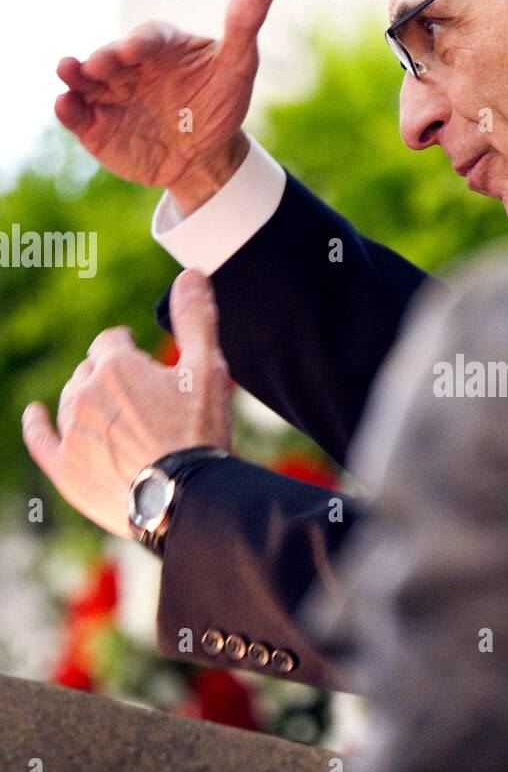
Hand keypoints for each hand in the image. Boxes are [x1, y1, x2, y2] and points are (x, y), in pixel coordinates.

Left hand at [22, 270, 232, 537]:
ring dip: (88, 403)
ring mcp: (71, 431)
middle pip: (90, 371)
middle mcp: (85, 393)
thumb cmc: (199, 433)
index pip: (112, 342)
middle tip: (140, 400)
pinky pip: (40, 439)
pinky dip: (36, 425)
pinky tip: (34, 415)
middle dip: (109, 378)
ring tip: (117, 420)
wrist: (185, 499)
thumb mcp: (209, 370)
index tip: (142, 363)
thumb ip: (196, 319)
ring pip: (71, 402)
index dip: (128, 350)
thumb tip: (190, 273)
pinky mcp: (65, 468)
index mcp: (117, 366)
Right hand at [54, 0, 280, 212]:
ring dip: (74, 75)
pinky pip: (78, 115)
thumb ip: (246, 20)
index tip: (136, 49)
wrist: (204, 155)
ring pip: (85, 81)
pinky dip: (69, 110)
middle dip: (104, 59)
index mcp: (160, 45)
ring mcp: (109, 94)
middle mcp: (128, 65)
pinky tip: (63, 106)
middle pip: (112, 57)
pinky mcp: (96, 125)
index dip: (142, 43)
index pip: (150, 38)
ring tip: (67, 70)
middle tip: (100, 65)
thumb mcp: (239, 64)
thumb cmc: (220, 102)